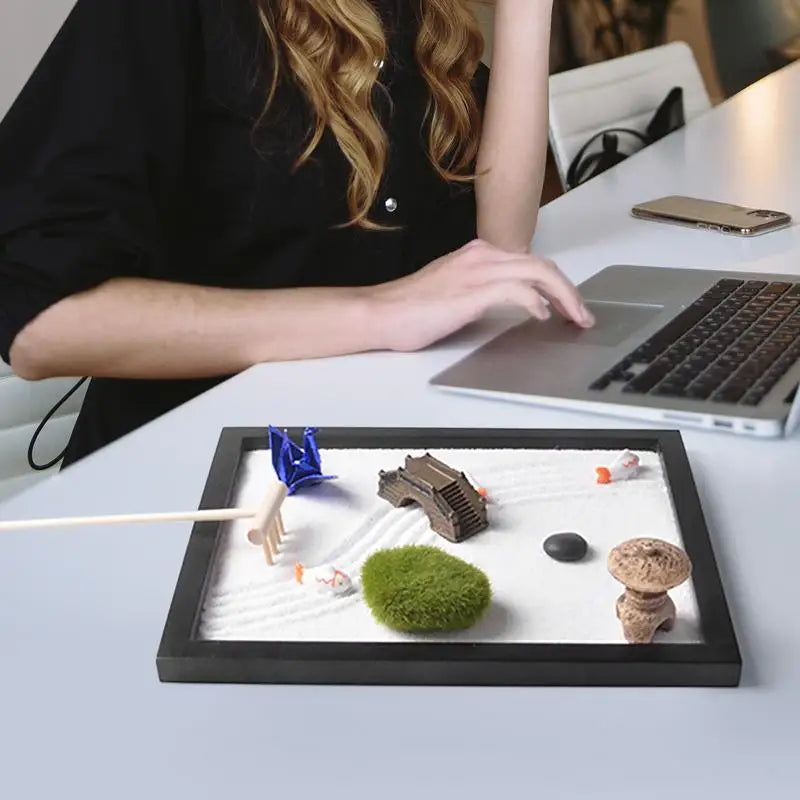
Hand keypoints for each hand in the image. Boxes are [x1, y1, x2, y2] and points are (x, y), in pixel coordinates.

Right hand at [366, 238, 594, 351]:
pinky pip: (516, 290)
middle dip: (569, 290)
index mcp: (478, 254)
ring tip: (575, 317)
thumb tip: (515, 304)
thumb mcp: (455, 292)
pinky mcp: (470, 292)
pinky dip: (535, 302)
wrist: (378, 313)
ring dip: (564, 296)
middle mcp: (481, 255)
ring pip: (537, 272)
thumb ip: (484, 291)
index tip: (569, 305)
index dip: (557, 283)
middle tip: (583, 314)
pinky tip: (542, 316)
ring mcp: (476, 271)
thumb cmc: (409, 308)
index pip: (530, 262)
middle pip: (542, 264)